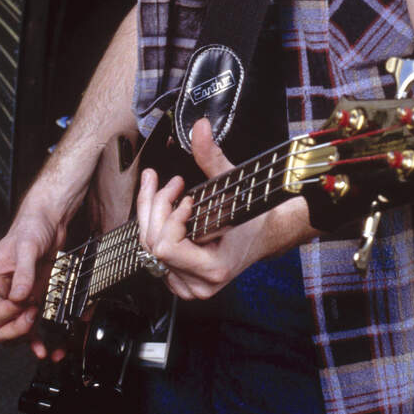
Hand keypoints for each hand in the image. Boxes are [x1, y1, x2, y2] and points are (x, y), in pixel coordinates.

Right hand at [0, 187, 67, 358]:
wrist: (50, 222)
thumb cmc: (32, 228)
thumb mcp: (27, 246)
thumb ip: (23, 272)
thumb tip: (18, 297)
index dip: (8, 314)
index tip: (26, 304)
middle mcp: (2, 293)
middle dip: (15, 330)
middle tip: (33, 317)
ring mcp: (19, 300)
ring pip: (14, 333)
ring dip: (26, 341)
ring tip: (43, 345)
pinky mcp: (35, 301)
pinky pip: (32, 327)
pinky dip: (38, 339)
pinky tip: (47, 347)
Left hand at [135, 119, 312, 298]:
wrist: (266, 236)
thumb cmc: (253, 216)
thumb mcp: (233, 185)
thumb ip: (212, 157)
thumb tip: (200, 127)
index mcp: (213, 269)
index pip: (166, 248)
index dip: (171, 218)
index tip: (189, 199)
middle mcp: (197, 284)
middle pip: (151, 244)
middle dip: (158, 207)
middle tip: (174, 184)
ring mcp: (186, 285)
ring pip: (147, 247)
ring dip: (154, 212)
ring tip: (169, 189)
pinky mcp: (178, 280)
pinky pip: (152, 252)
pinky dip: (155, 225)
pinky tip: (165, 206)